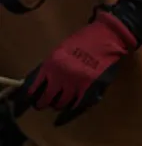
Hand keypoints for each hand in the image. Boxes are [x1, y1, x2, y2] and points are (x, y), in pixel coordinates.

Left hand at [11, 9, 141, 124]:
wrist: (107, 37)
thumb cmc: (84, 40)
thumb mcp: (61, 50)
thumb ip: (52, 65)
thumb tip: (43, 80)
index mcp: (51, 65)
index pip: (35, 86)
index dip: (31, 95)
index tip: (30, 98)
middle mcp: (61, 76)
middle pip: (47, 98)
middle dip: (43, 103)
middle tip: (42, 105)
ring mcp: (76, 83)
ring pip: (62, 102)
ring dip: (58, 105)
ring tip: (57, 105)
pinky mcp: (91, 87)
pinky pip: (79, 103)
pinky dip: (74, 108)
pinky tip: (71, 108)